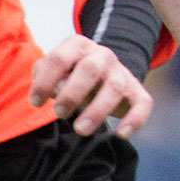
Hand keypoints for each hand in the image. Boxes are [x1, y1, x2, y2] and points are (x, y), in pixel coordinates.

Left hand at [30, 34, 152, 137]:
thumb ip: (45, 74)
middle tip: (60, 113)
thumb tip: (48, 87)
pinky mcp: (137, 91)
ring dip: (97, 110)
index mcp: (79, 46)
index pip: (60, 58)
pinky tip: (121, 134)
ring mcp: (121, 72)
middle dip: (72, 93)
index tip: (37, 102)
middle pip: (90, 69)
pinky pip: (142, 103)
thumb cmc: (71, 75)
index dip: (46, 81)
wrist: (103, 74)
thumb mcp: (56, 70)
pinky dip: (135, 119)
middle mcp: (103, 55)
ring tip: (80, 130)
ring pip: (114, 87)